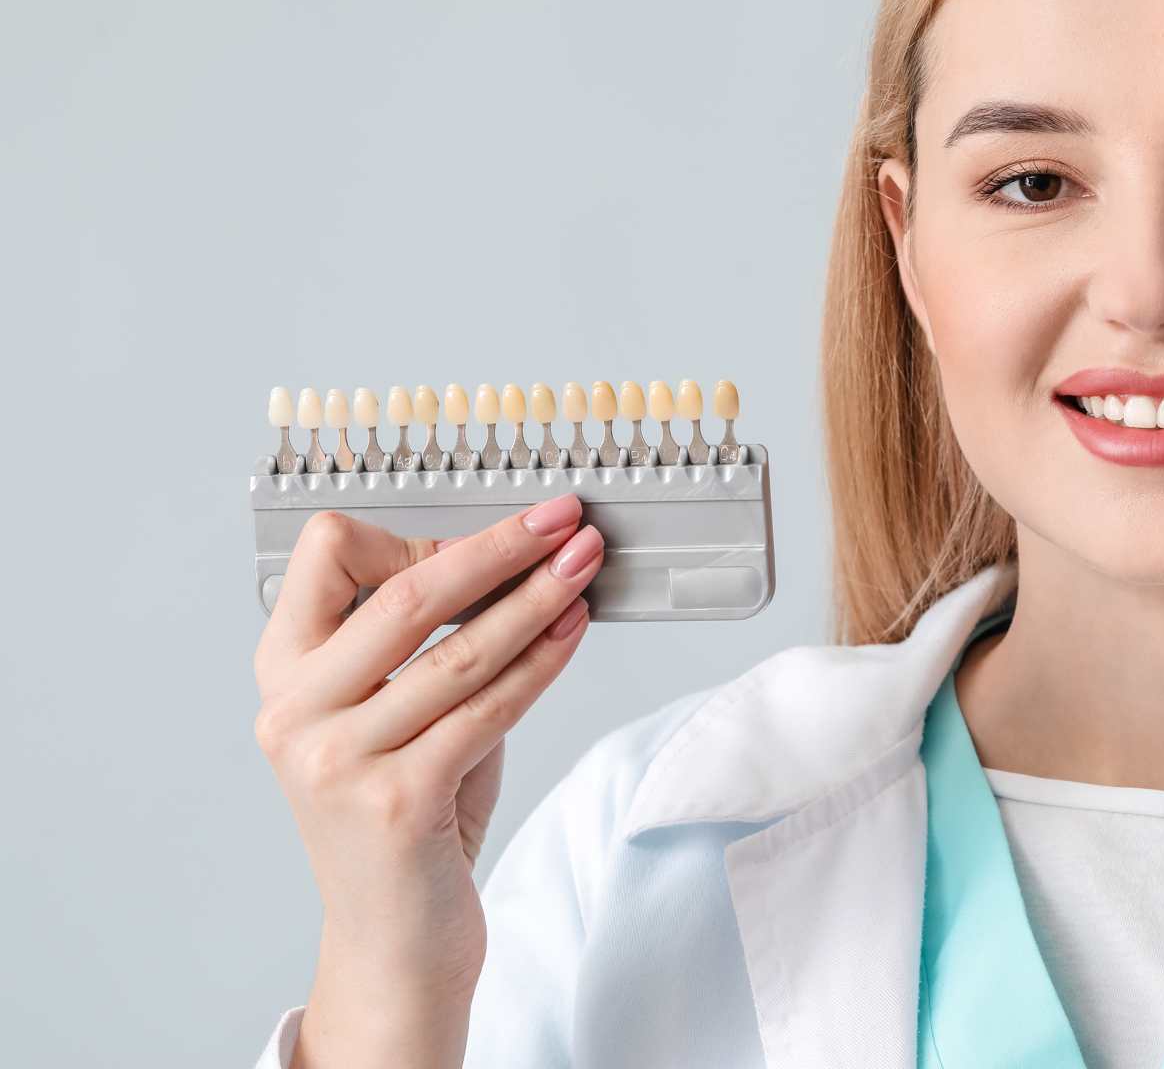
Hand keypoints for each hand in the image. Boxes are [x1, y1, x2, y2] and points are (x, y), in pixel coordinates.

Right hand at [252, 493, 603, 998]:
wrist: (392, 941)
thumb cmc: (405, 812)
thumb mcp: (394, 714)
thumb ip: (424, 643)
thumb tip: (509, 560)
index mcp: (283, 672)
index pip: (325, 553)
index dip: (414, 535)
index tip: (484, 537)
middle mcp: (296, 712)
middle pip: (407, 593)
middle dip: (499, 547)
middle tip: (561, 517)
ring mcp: (339, 760)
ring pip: (461, 651)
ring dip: (538, 597)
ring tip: (583, 564)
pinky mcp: (397, 801)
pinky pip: (489, 708)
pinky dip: (542, 659)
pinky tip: (574, 629)